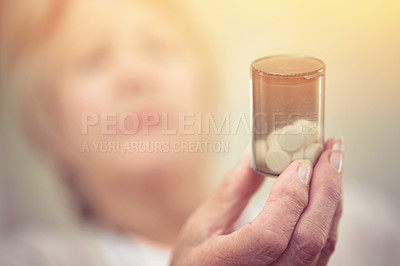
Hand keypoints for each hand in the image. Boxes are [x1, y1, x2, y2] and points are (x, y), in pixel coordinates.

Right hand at [170, 137, 343, 265]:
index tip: (297, 164)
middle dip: (325, 188)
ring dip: (333, 196)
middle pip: (308, 239)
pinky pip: (325, 246)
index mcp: (226, 264)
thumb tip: (257, 151)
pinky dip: (330, 212)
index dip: (289, 199)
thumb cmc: (199, 257)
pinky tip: (327, 187)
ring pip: (324, 242)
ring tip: (332, 161)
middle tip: (329, 150)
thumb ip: (233, 189)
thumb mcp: (204, 223)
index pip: (270, 236)